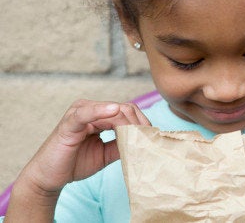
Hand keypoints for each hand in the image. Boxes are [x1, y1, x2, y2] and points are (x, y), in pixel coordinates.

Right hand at [6, 99, 150, 220]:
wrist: (50, 177)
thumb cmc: (76, 163)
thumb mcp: (107, 153)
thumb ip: (123, 143)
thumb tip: (144, 140)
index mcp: (100, 114)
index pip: (128, 111)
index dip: (143, 123)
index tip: (154, 137)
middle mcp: (90, 109)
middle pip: (124, 109)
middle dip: (139, 123)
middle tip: (148, 139)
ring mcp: (79, 113)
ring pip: (112, 110)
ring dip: (128, 123)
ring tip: (137, 135)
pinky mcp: (69, 122)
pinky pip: (86, 114)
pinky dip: (100, 111)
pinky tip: (114, 111)